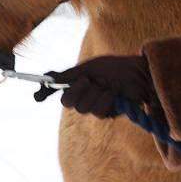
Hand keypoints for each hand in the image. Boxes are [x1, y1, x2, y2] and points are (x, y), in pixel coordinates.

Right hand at [35, 54, 162, 117]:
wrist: (138, 73)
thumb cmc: (116, 68)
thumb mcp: (90, 67)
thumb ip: (70, 74)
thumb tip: (49, 77)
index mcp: (79, 86)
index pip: (60, 93)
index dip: (47, 92)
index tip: (42, 91)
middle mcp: (86, 98)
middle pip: (68, 103)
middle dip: (78, 90)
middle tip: (89, 80)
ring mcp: (97, 107)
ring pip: (83, 108)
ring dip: (95, 93)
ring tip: (107, 84)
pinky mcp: (109, 114)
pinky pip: (98, 111)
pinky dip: (105, 98)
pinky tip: (114, 91)